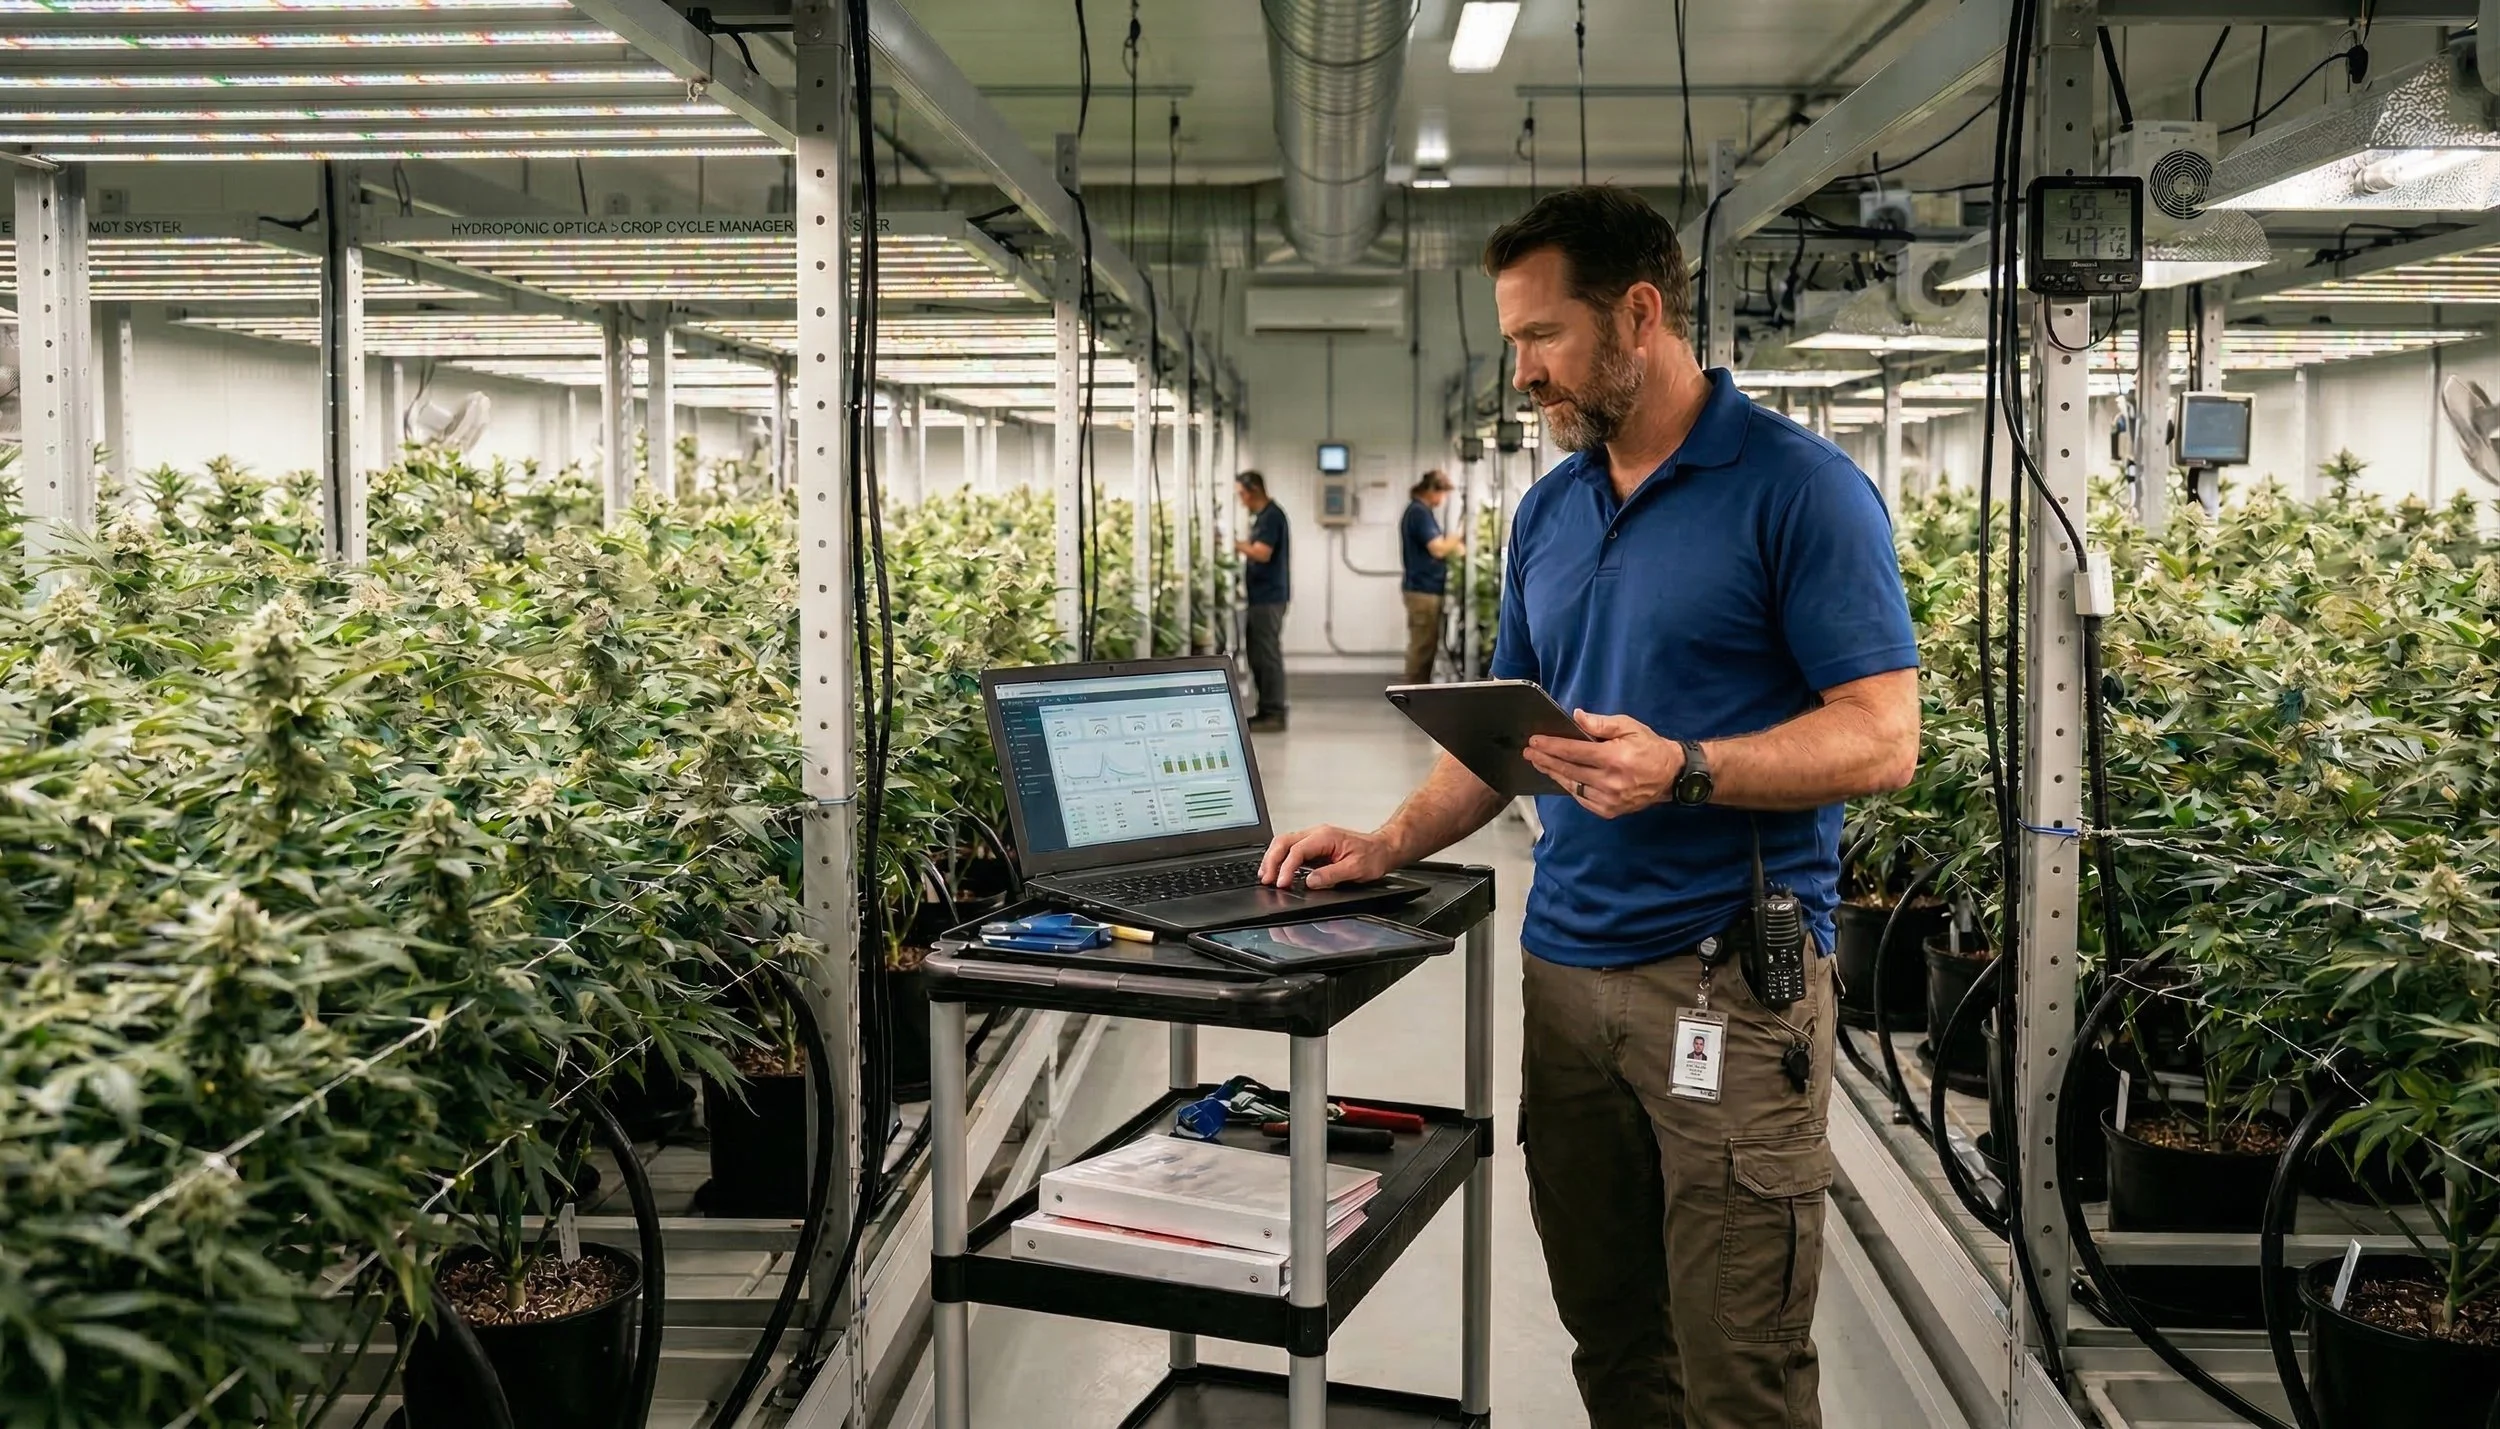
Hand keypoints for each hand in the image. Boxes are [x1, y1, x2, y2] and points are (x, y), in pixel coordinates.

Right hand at [1260, 823, 1399, 888]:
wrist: (1383, 848)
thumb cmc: (1373, 856)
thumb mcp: (1356, 869)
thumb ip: (1331, 875)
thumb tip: (1310, 882)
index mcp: (1326, 837)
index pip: (1297, 850)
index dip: (1286, 868)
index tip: (1282, 883)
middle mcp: (1317, 834)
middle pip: (1284, 842)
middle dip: (1271, 860)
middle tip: (1267, 879)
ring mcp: (1314, 839)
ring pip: (1284, 843)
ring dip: (1273, 859)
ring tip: (1266, 876)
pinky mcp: (1314, 846)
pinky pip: (1291, 849)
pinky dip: (1280, 859)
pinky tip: (1277, 870)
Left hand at [1523, 711, 1684, 818]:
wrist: (1670, 775)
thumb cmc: (1649, 747)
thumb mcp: (1629, 726)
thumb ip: (1601, 723)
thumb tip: (1577, 717)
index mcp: (1614, 758)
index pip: (1574, 751)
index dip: (1552, 746)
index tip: (1535, 741)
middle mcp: (1610, 781)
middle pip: (1569, 769)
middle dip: (1545, 759)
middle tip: (1529, 752)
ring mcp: (1609, 799)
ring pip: (1573, 786)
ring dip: (1553, 774)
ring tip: (1539, 763)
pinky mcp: (1609, 811)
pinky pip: (1582, 798)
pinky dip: (1569, 787)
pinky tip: (1560, 777)